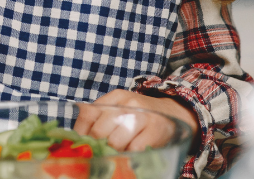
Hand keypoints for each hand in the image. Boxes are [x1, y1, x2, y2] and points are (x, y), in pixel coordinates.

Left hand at [73, 89, 199, 151]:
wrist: (175, 113)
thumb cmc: (141, 116)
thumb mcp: (121, 110)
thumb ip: (101, 119)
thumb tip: (79, 139)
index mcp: (115, 97)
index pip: (88, 114)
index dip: (80, 133)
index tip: (80, 145)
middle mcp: (127, 104)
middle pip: (99, 131)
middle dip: (97, 146)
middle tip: (100, 153)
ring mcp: (142, 116)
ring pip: (115, 142)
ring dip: (114, 153)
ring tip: (118, 154)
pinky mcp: (155, 130)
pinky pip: (134, 149)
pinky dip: (130, 156)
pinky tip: (131, 154)